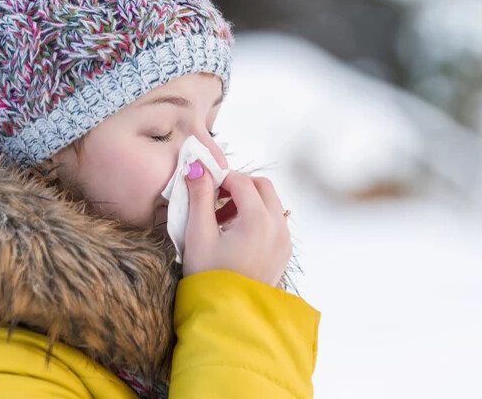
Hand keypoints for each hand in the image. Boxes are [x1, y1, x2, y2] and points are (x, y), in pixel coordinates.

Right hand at [182, 162, 290, 285]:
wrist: (227, 315)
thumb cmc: (209, 277)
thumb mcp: (198, 233)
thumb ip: (199, 196)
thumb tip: (197, 167)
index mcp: (258, 220)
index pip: (241, 180)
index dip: (220, 177)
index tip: (202, 184)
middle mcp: (278, 227)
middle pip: (262, 186)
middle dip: (238, 185)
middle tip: (215, 197)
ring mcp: (284, 240)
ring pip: (270, 202)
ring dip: (248, 200)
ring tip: (221, 218)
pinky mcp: (283, 252)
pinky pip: (274, 221)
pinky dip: (257, 216)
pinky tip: (234, 233)